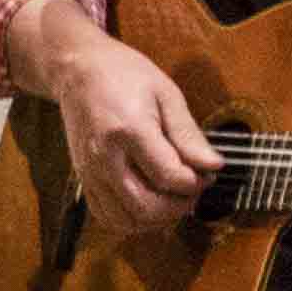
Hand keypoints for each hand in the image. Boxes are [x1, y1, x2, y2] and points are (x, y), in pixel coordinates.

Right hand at [13, 0, 219, 237]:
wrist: (78, 69)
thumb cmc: (124, 75)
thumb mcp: (166, 94)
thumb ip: (188, 134)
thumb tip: (213, 166)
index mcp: (129, 130)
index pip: (170, 176)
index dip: (197, 182)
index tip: (207, 172)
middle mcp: (105, 156)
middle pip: (147, 207)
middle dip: (180, 206)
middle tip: (193, 189)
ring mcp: (90, 171)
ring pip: (127, 220)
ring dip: (157, 219)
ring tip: (172, 198)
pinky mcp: (83, 178)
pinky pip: (107, 217)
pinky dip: (132, 220)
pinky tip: (148, 203)